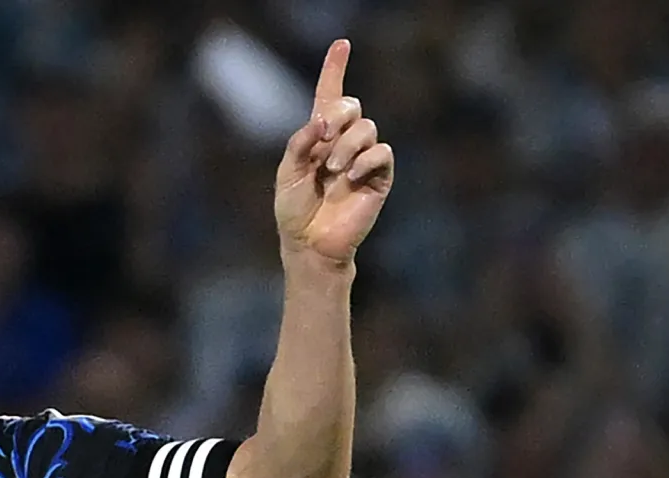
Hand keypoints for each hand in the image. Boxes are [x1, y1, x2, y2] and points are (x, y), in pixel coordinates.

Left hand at [274, 40, 394, 267]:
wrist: (309, 242)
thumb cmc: (294, 209)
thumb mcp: (286, 171)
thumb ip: (300, 141)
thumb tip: (322, 120)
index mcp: (319, 136)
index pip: (329, 95)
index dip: (335, 69)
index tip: (341, 44)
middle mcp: (343, 142)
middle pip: (351, 106)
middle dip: (338, 116)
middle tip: (323, 139)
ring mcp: (363, 158)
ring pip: (367, 128)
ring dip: (346, 146)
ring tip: (333, 170)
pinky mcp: (379, 176)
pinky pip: (382, 153)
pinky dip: (365, 161)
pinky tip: (351, 177)